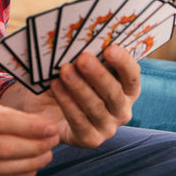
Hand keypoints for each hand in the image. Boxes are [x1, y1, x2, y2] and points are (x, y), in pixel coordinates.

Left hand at [1, 46, 139, 148]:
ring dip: (80, 88)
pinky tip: (56, 87)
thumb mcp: (77, 65)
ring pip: (96, 107)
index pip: (132, 76)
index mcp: (126, 88)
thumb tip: (80, 36)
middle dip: (98, 74)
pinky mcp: (90, 139)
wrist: (44, 107)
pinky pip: (80, 122)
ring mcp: (107, 127)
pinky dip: (68, 103)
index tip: (110, 48)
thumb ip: (85, 54)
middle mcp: (122, 109)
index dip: (124, 62)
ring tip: (64, 71)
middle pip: (114, 93)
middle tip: (82, 58)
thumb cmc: (67, 80)